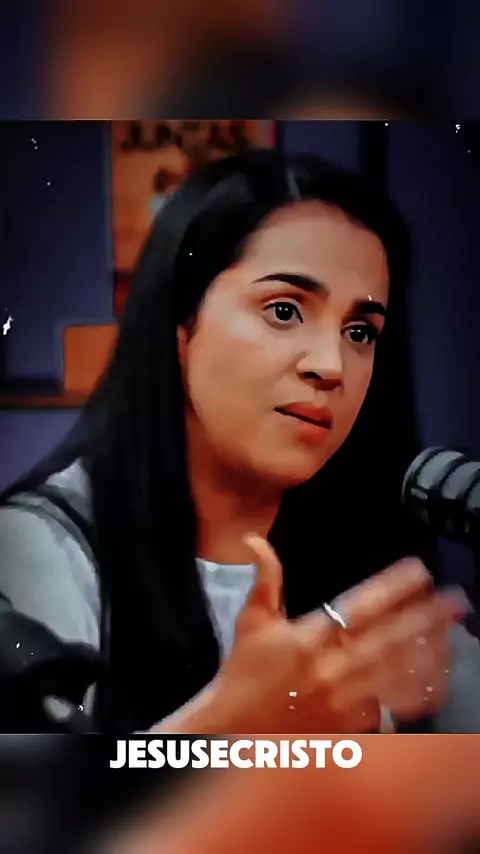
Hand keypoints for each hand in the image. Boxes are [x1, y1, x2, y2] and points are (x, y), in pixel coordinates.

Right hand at [157, 535, 463, 733]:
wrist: (235, 730)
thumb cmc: (244, 674)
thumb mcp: (251, 621)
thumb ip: (265, 579)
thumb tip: (255, 540)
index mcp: (306, 638)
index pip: (358, 606)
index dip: (391, 587)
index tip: (417, 571)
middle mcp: (329, 668)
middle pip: (387, 639)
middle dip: (423, 618)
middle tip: (451, 600)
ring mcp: (343, 699)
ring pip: (395, 673)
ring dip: (426, 652)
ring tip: (450, 633)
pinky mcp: (350, 724)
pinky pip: (392, 705)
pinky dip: (415, 690)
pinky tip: (435, 675)